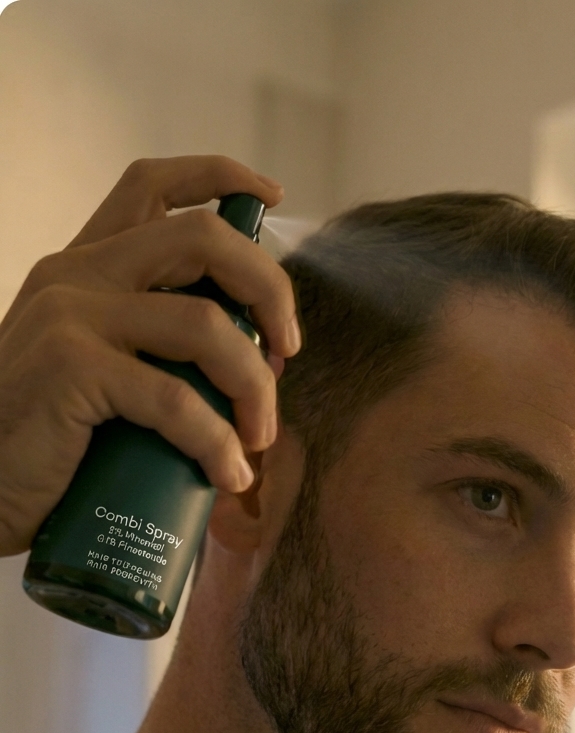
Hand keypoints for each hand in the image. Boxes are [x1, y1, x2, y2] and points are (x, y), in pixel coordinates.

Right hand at [0, 156, 301, 557]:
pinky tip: (227, 472)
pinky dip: (217, 442)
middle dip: (269, 290)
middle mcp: (76, 274)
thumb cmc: (45, 443)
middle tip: (286, 352)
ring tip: (259, 438)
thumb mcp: (98, 372)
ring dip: (254, 386)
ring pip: (207, 324)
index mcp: (84, 267)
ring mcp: (70, 316)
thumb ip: (149, 346)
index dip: (221, 177)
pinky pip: (177, 401)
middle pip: (202, 238)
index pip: (151, 185)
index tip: (271, 197)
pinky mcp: (69, 367)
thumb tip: (245, 357)